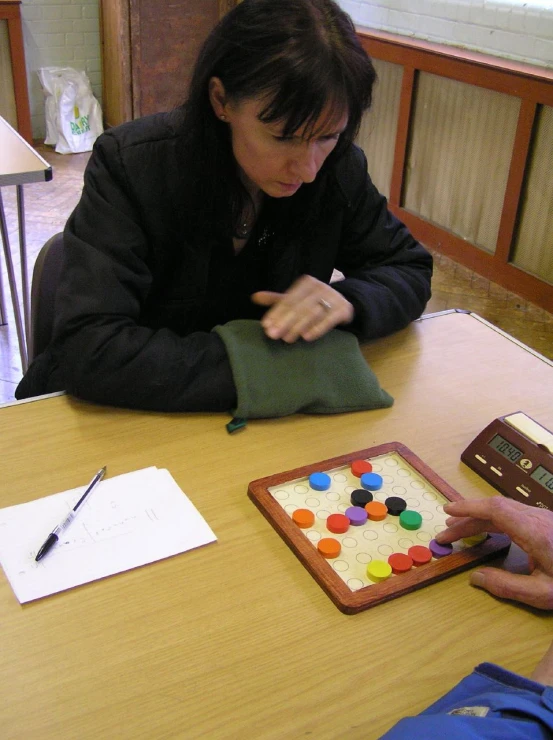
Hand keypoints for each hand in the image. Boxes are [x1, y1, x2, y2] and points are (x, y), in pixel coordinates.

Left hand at [251, 275, 353, 342]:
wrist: (345, 302)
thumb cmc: (315, 302)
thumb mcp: (297, 299)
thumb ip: (277, 300)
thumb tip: (254, 297)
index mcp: (306, 283)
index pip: (288, 299)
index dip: (276, 312)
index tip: (266, 326)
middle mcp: (320, 287)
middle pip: (299, 306)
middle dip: (284, 322)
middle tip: (273, 335)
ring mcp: (333, 297)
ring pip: (313, 313)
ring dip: (298, 326)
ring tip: (287, 339)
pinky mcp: (343, 308)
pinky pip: (329, 319)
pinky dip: (318, 328)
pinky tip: (307, 337)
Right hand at [435, 496, 552, 609]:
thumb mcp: (542, 593)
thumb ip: (506, 586)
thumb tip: (475, 579)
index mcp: (533, 531)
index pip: (494, 509)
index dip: (468, 508)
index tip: (447, 512)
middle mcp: (537, 519)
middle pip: (495, 508)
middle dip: (467, 518)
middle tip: (446, 534)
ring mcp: (544, 519)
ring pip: (505, 510)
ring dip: (480, 519)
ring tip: (460, 532)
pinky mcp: (548, 524)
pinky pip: (515, 515)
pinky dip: (494, 521)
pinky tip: (488, 533)